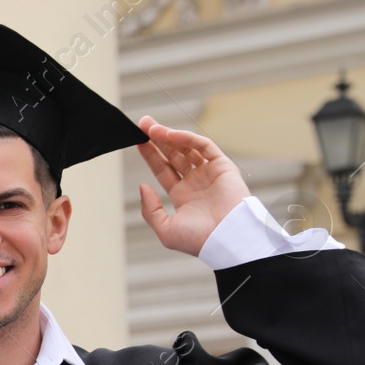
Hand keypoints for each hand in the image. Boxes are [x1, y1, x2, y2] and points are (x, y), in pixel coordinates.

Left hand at [135, 115, 251, 256]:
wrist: (226, 240)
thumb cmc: (199, 240)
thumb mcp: (166, 228)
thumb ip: (150, 209)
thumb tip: (142, 187)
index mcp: (183, 195)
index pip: (163, 169)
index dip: (150, 154)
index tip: (138, 140)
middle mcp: (196, 182)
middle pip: (173, 154)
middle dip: (157, 139)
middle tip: (142, 124)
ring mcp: (209, 173)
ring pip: (186, 148)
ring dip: (169, 136)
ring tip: (151, 128)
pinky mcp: (223, 166)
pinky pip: (204, 146)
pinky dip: (187, 138)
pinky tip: (169, 134)